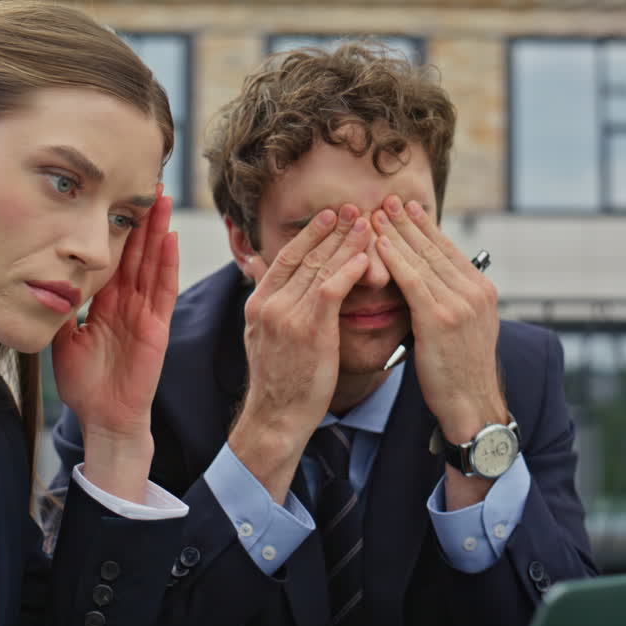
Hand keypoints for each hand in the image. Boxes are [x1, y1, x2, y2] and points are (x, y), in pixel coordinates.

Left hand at [53, 187, 178, 501]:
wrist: (103, 417)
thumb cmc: (85, 384)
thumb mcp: (63, 341)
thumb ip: (60, 312)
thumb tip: (41, 283)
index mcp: (106, 303)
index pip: (113, 258)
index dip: (117, 229)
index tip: (116, 197)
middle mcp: (127, 302)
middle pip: (137, 252)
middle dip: (141, 218)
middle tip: (146, 182)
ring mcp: (144, 312)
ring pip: (153, 262)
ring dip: (157, 230)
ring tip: (161, 198)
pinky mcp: (156, 326)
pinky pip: (163, 290)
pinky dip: (167, 263)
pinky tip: (169, 238)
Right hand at [229, 205, 369, 501]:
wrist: (276, 417)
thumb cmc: (278, 381)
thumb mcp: (262, 335)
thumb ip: (268, 301)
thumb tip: (260, 268)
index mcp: (258, 302)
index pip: (286, 257)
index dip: (310, 234)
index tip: (330, 216)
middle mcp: (270, 303)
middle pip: (305, 255)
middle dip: (332, 230)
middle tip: (354, 208)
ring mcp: (287, 315)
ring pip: (320, 267)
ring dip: (346, 242)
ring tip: (367, 222)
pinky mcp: (309, 330)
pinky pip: (332, 289)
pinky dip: (349, 269)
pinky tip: (366, 257)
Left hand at [371, 196, 505, 444]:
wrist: (472, 405)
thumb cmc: (460, 372)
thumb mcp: (465, 329)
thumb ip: (450, 302)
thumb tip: (428, 283)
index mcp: (481, 291)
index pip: (448, 250)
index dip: (425, 227)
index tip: (407, 209)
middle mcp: (474, 291)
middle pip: (435, 247)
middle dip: (408, 222)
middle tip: (387, 200)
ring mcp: (459, 303)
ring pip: (422, 259)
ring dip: (396, 233)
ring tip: (376, 214)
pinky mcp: (440, 318)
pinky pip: (412, 280)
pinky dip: (394, 258)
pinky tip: (379, 243)